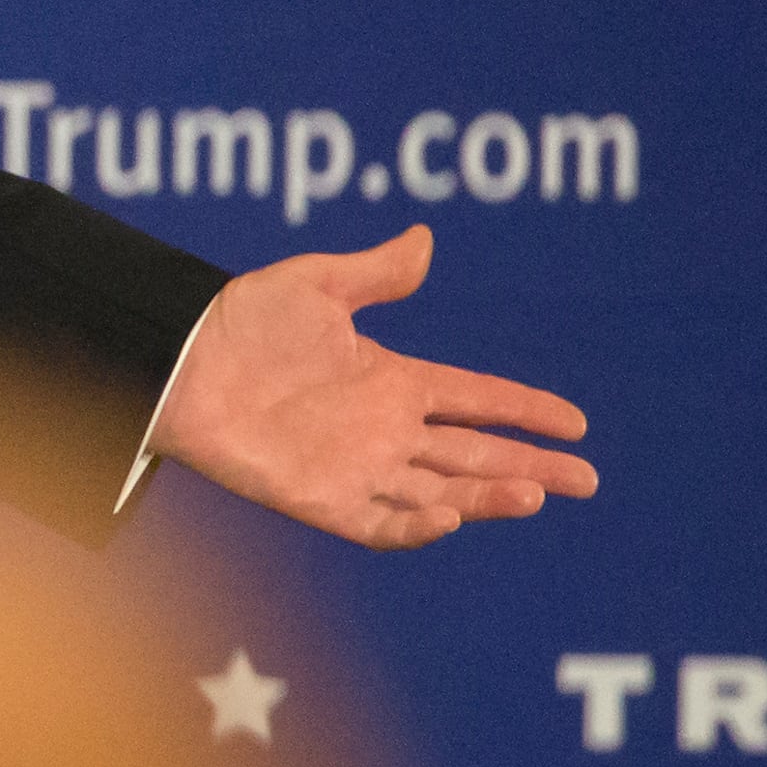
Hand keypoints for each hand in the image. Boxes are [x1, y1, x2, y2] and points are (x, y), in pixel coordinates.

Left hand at [150, 225, 593, 548]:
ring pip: (440, 490)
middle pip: (473, 452)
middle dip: (530, 466)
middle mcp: (383, 428)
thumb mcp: (313, 285)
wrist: (177, 362)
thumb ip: (374, 274)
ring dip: (486, 496)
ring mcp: (355, 466)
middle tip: (588, 480)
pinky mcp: (320, 499)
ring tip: (536, 494)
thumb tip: (424, 240)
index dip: (524, 409)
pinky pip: (378, 523)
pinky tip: (450, 515)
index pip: (475, 397)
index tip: (577, 423)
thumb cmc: (238, 321)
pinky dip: (415, 525)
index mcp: (391, 378)